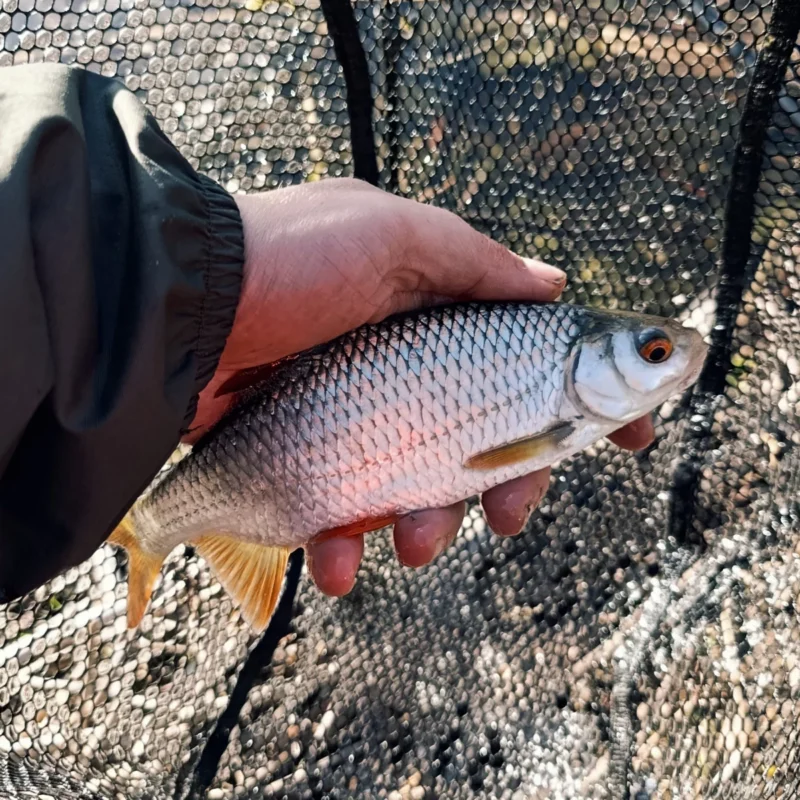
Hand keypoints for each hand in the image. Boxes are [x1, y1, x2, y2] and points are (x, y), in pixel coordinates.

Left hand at [188, 178, 653, 596]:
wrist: (177, 304)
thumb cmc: (290, 257)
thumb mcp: (393, 235)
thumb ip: (476, 265)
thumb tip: (554, 286)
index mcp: (433, 323)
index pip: (525, 369)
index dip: (579, 404)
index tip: (629, 440)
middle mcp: (400, 375)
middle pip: (479, 448)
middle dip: (502, 491)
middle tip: (506, 519)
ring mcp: (351, 423)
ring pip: (414, 494)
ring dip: (425, 529)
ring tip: (410, 544)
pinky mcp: (300, 461)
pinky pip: (337, 518)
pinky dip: (342, 547)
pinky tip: (335, 561)